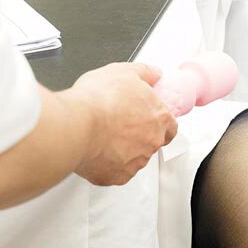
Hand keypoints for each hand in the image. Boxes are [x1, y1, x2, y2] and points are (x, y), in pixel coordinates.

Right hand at [65, 62, 177, 185]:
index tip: (146, 120)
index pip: (170, 127)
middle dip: (136, 136)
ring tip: (101, 136)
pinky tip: (94, 151)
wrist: (76, 124)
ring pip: (133, 159)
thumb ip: (145, 73)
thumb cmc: (99, 99)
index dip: (158, 123)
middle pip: (151, 143)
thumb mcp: (124, 72)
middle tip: (116, 125)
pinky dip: (106, 164)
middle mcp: (151, 142)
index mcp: (159, 118)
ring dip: (122, 150)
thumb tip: (154, 74)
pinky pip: (114, 172)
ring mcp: (135, 162)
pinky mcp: (116, 176)